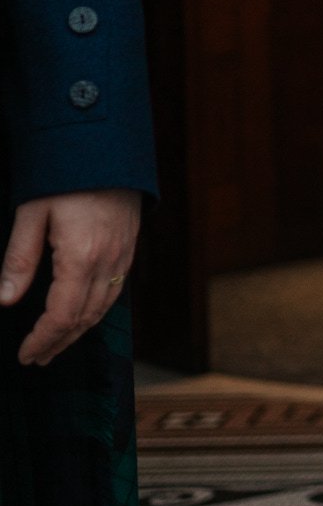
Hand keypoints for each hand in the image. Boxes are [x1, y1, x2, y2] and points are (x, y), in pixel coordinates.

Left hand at [1, 190, 143, 366]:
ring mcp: (122, 257)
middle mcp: (107, 262)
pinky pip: (115, 293)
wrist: (109, 147)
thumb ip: (20, 259)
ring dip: (78, 333)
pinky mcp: (128, 249)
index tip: (25, 354)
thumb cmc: (66, 174)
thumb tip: (5, 299)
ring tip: (56, 345)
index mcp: (81, 257)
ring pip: (102, 310)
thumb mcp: (31, 212)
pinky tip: (83, 316)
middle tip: (37, 358)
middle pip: (84, 319)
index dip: (42, 340)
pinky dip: (96, 313)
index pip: (61, 315)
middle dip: (58, 343)